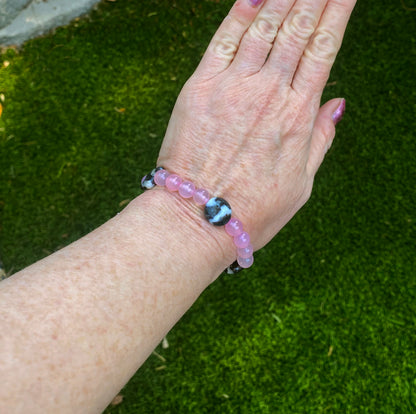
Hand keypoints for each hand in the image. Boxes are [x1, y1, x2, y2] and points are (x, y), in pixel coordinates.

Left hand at [158, 0, 355, 249]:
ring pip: (264, 28)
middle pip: (297, 31)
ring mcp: (233, 89)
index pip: (323, 51)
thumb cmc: (251, 210)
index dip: (336, 14)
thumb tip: (337, 104)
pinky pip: (223, 41)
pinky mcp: (199, 89)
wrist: (198, 220)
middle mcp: (269, 95)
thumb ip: (320, 140)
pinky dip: (240, 13)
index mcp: (298, 117)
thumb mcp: (301, 184)